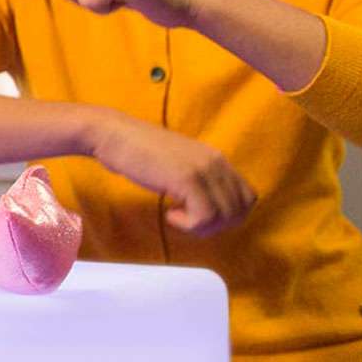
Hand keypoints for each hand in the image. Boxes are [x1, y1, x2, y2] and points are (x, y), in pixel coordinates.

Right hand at [87, 108, 256, 235]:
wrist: (113, 135)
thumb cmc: (138, 151)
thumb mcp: (179, 163)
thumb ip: (200, 178)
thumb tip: (213, 208)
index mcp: (216, 158)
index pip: (247, 197)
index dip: (229, 215)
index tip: (200, 214)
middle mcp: (216, 161)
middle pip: (239, 211)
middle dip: (215, 225)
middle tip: (187, 220)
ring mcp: (202, 169)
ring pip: (223, 217)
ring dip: (200, 227)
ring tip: (176, 216)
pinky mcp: (186, 179)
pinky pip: (204, 217)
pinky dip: (187, 224)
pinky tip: (169, 214)